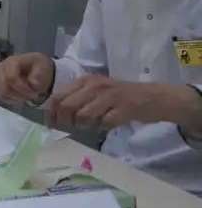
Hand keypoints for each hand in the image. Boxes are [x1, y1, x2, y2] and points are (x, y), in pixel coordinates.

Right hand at [0, 53, 54, 102]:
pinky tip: (22, 95)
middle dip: (20, 95)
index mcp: (12, 61)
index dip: (22, 88)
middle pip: (4, 88)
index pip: (11, 78)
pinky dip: (13, 99)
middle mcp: (1, 68)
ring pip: (3, 94)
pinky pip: (2, 96)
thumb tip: (32, 84)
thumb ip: (39, 75)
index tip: (35, 93)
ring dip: (17, 98)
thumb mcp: (43, 67)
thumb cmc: (38, 67)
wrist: (34, 67)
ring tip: (28, 96)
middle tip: (32, 96)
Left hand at [49, 77, 185, 128]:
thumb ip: (76, 100)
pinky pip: (104, 123)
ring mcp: (110, 96)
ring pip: (83, 116)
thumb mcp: (95, 92)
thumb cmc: (121, 97)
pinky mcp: (124, 108)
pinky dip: (103, 127)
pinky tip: (108, 124)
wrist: (155, 97)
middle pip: (67, 107)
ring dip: (85, 125)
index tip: (52, 124)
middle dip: (65, 121)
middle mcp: (95, 85)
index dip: (52, 113)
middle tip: (72, 127)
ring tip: (93, 124)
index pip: (58, 97)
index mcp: (86, 81)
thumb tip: (54, 117)